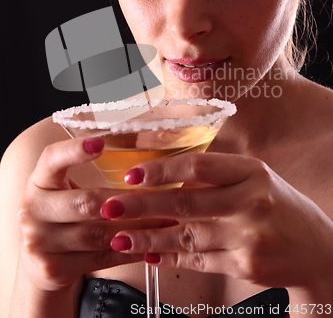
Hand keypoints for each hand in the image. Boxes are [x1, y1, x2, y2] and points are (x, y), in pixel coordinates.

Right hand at [17, 137, 165, 292]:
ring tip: (164, 221)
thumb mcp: (66, 189)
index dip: (74, 150)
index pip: (51, 159)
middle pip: (85, 202)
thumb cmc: (66, 215)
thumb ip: (90, 172)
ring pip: (97, 233)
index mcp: (38, 181)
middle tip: (158, 196)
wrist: (41, 262)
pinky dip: (129, 251)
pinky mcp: (53, 269)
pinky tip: (150, 245)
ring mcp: (39, 242)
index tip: (100, 143)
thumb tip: (142, 150)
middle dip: (126, 201)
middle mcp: (33, 210)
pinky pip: (100, 258)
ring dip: (135, 227)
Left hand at [102, 152, 332, 289]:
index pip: (199, 166)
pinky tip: (149, 254)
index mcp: (252, 172)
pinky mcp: (245, 266)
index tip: (133, 175)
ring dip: (149, 238)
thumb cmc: (278, 205)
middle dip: (142, 206)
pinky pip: (199, 259)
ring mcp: (249, 237)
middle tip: (109, 207)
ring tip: (119, 236)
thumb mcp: (255, 178)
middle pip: (187, 202)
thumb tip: (166, 180)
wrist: (317, 248)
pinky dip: (171, 256)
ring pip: (187, 236)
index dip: (162, 171)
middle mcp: (251, 202)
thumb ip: (216, 177)